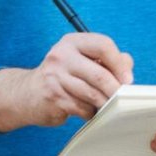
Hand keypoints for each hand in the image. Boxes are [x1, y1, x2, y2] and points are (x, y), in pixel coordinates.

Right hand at [0, 32, 132, 131]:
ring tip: (106, 106)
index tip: (128, 79)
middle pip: (100, 74)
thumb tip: (127, 67)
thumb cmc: (62, 76)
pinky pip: (82, 108)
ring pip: (92, 94)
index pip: (103, 45)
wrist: (27, 94)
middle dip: (115, 90)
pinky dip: (90, 113)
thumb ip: (106, 60)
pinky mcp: (53, 97)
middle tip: (121, 98)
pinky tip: (88, 112)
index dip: (119, 63)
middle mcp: (61, 56)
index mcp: (72, 42)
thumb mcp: (81, 61)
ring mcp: (55, 76)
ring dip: (104, 103)